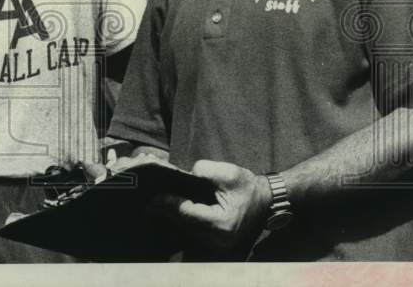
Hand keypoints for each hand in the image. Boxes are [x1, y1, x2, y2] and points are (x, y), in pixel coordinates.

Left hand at [154, 160, 271, 257]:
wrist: (265, 201)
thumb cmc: (247, 186)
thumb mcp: (227, 172)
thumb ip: (203, 170)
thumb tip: (184, 174)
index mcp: (222, 223)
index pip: (188, 213)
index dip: (169, 203)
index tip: (154, 195)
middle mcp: (218, 238)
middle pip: (184, 223)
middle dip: (165, 210)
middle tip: (147, 198)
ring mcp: (217, 244)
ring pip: (186, 229)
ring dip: (171, 215)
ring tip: (154, 202)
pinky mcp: (215, 242)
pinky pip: (193, 230)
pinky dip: (181, 219)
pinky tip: (169, 208)